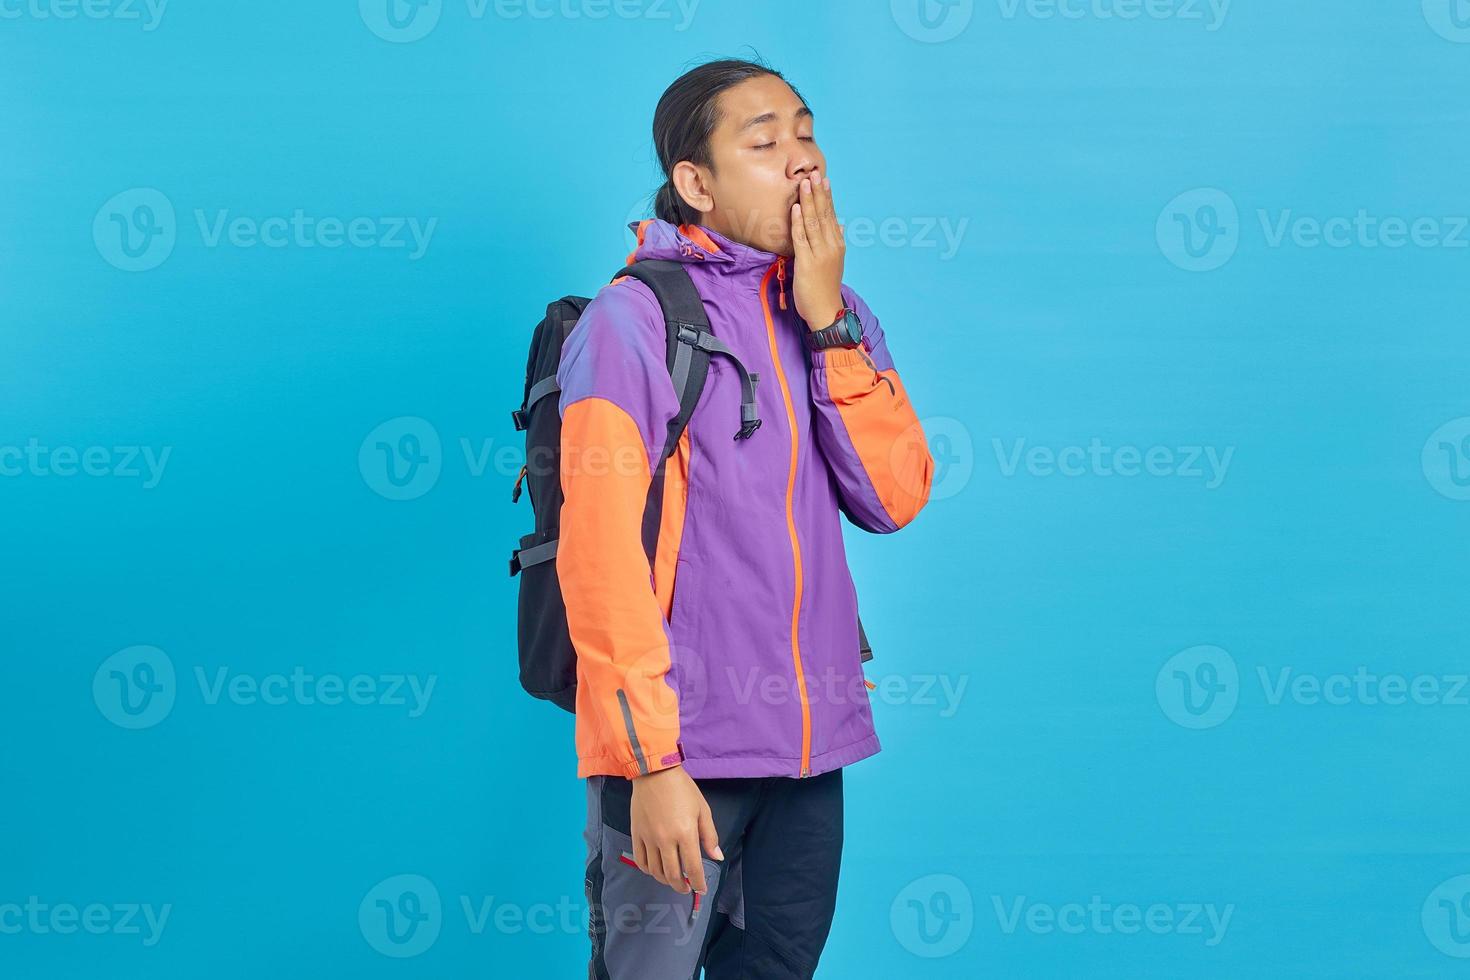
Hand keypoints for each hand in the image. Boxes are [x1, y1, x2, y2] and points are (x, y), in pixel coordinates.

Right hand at [629, 765, 723, 895]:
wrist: (654, 773)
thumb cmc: (683, 789)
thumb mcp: (702, 810)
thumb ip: (709, 836)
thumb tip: (717, 857)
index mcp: (685, 834)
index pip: (693, 868)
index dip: (698, 883)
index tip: (701, 889)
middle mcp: (666, 840)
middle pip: (672, 874)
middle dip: (681, 886)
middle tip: (686, 888)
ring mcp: (649, 838)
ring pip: (655, 871)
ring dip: (665, 880)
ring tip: (672, 880)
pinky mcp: (636, 834)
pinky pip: (640, 860)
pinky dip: (648, 870)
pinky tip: (655, 870)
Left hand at [790, 172, 845, 331]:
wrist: (825, 311)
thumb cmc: (825, 288)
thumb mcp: (833, 262)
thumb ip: (833, 242)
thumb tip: (839, 224)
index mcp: (837, 245)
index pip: (831, 215)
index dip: (826, 197)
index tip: (823, 180)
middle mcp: (831, 246)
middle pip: (823, 214)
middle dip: (818, 193)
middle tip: (813, 174)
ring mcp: (820, 254)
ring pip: (813, 222)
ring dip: (808, 202)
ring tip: (804, 184)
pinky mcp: (808, 262)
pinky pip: (802, 238)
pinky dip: (798, 222)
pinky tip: (796, 208)